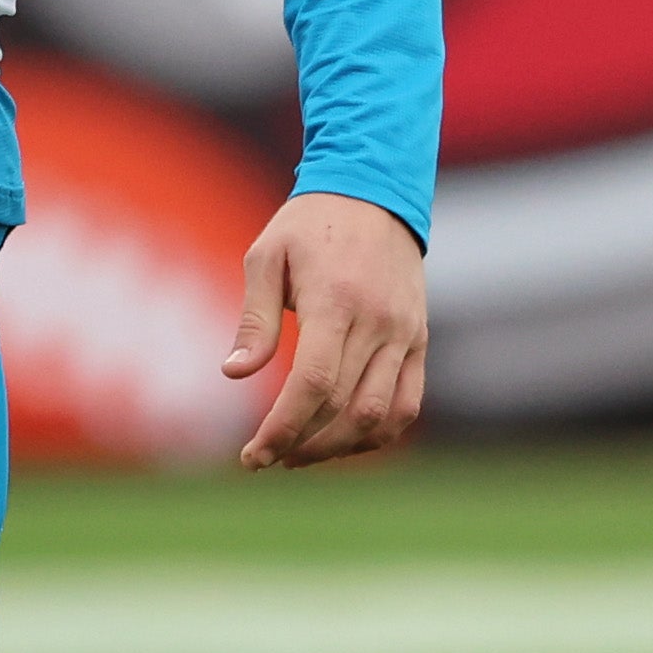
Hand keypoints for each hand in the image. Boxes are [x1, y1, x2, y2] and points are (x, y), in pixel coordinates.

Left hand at [227, 191, 428, 468]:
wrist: (374, 193)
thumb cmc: (307, 225)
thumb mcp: (266, 257)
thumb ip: (254, 319)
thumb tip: (234, 374)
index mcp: (336, 302)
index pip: (313, 384)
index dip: (282, 428)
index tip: (252, 456)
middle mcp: (378, 324)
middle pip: (345, 408)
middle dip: (303, 444)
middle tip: (266, 459)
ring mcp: (406, 335)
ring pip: (381, 416)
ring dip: (339, 448)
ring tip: (298, 454)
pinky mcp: (419, 340)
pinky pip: (408, 403)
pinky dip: (378, 432)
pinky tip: (342, 441)